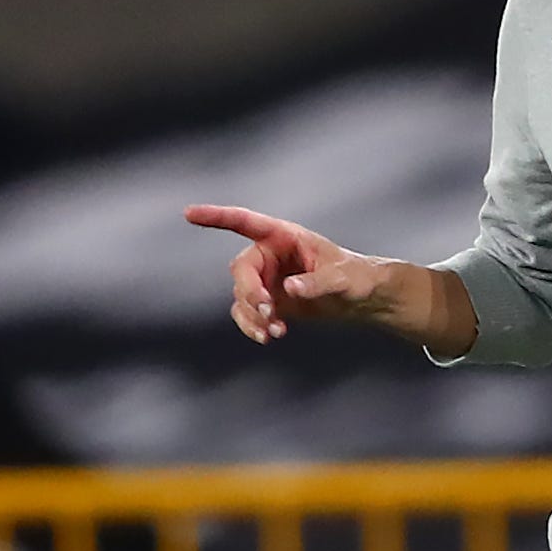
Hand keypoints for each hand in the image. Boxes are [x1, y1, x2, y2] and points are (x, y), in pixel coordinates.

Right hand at [185, 204, 393, 343]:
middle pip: (241, 270)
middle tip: (269, 312)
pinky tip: (271, 337)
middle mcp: (270, 254)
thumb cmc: (357, 277)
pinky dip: (254, 326)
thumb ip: (317, 282)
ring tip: (273, 333)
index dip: (216, 217)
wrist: (363, 299)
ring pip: (241, 296)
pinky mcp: (268, 301)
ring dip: (253, 316)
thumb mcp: (343, 278)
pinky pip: (247, 313)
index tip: (188, 213)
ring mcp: (267, 278)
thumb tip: (288, 288)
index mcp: (285, 236)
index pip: (245, 222)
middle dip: (250, 293)